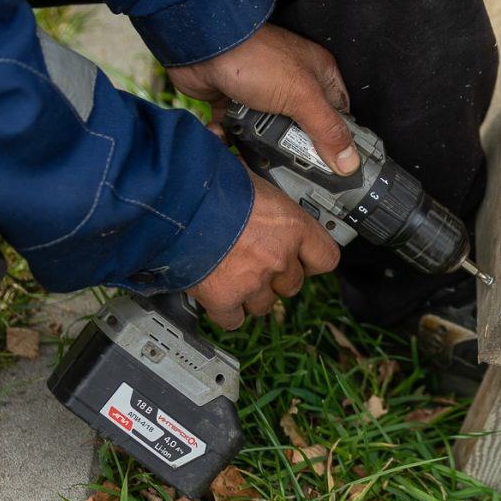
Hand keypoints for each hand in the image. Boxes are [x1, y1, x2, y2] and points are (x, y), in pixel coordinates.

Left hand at [168, 24, 360, 174]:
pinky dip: (237, 138)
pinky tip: (234, 142)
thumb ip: (327, 130)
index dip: (341, 140)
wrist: (202, 47)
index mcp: (319, 75)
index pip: (340, 114)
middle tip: (298, 170)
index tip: (340, 169)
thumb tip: (349, 162)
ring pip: (274, 133)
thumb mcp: (301, 96)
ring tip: (262, 157)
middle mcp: (295, 84)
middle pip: (308, 128)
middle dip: (300, 149)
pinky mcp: (238, 103)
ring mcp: (265, 94)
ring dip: (265, 146)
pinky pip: (244, 130)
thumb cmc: (256, 58)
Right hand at [187, 171, 338, 328]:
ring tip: (234, 276)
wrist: (174, 201)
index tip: (303, 259)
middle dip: (276, 277)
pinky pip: (234, 320)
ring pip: (264, 305)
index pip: (326, 258)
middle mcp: (279, 256)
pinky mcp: (224, 298)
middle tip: (258, 263)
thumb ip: (268, 201)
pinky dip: (226, 311)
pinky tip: (218, 296)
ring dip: (252, 294)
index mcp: (293, 226)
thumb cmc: (211, 183)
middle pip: (292, 285)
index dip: (312, 260)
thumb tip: (265, 197)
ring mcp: (253, 281)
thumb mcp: (254, 181)